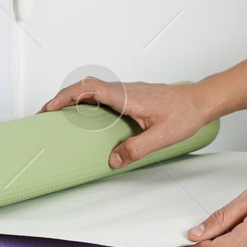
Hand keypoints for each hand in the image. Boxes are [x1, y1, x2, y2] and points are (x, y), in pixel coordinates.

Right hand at [38, 76, 213, 168]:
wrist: (201, 101)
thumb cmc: (184, 114)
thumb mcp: (161, 137)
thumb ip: (136, 149)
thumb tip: (112, 160)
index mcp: (128, 97)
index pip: (90, 89)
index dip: (67, 96)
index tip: (50, 107)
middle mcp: (125, 90)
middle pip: (86, 86)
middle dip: (62, 98)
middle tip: (46, 114)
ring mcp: (128, 91)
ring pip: (94, 89)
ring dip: (74, 99)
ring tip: (60, 116)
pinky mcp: (132, 96)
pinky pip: (103, 94)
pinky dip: (88, 101)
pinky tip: (87, 117)